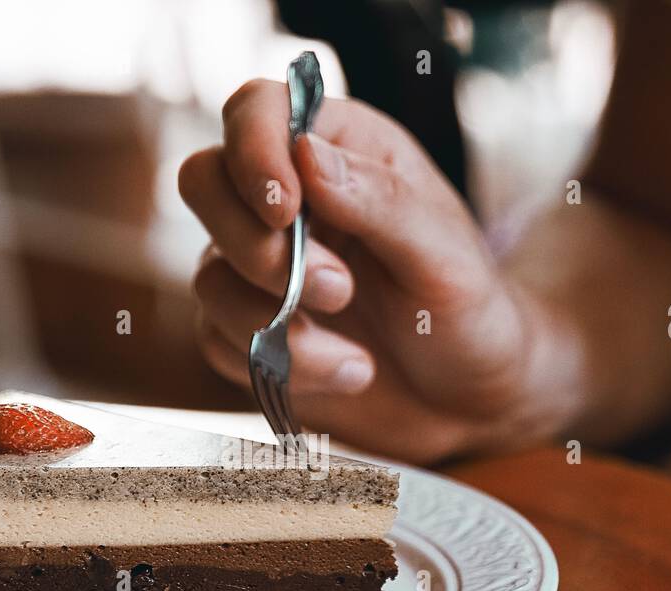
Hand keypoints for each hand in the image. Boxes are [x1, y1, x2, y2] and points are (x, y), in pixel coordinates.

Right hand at [179, 80, 580, 463]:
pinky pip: (219, 341)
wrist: (465, 400)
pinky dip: (284, 367)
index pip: (257, 110)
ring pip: (208, 276)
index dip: (254, 152)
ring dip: (279, 323)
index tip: (286, 211)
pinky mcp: (244, 330)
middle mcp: (288, 200)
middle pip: (204, 182)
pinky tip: (348, 373)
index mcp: (340, 150)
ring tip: (361, 356)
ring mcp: (257, 266)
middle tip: (338, 289)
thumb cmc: (466, 310)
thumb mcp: (443, 253)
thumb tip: (306, 154)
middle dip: (257, 248)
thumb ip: (379, 199)